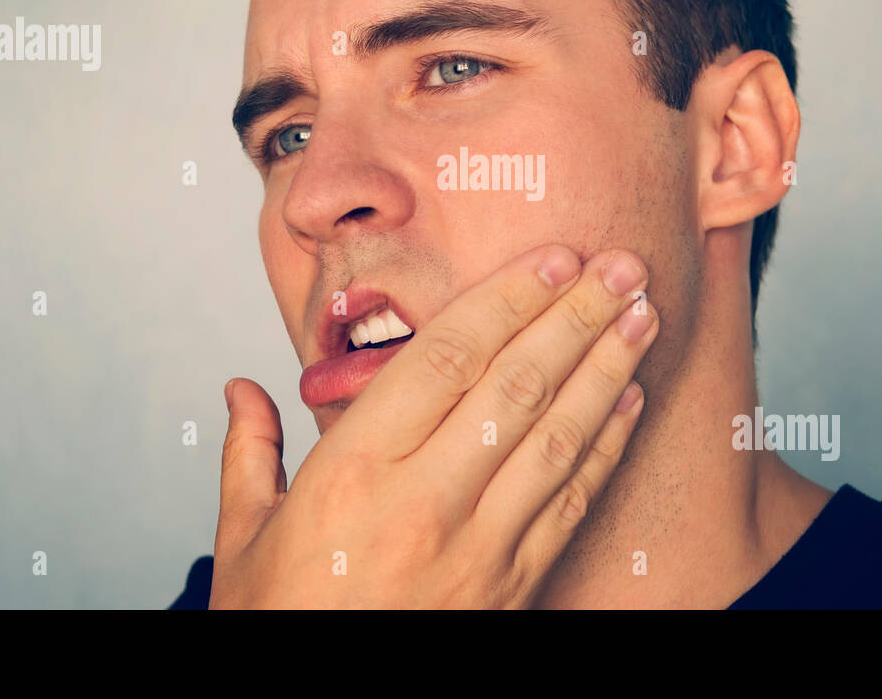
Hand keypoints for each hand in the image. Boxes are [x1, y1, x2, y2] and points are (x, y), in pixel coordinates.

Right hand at [208, 244, 657, 607]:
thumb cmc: (280, 624)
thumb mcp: (242, 538)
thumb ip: (249, 453)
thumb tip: (238, 390)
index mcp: (354, 470)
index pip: (447, 357)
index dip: (508, 299)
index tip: (551, 258)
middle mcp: (423, 500)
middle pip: (517, 385)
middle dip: (577, 316)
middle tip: (623, 264)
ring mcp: (478, 547)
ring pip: (557, 438)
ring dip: (607, 370)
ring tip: (643, 316)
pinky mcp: (512, 587)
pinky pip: (570, 503)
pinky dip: (606, 447)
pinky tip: (629, 401)